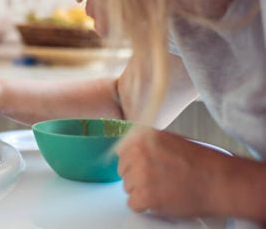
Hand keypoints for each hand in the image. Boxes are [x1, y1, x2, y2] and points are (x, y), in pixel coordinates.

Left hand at [116, 128, 232, 216]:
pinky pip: (133, 204)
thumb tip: (132, 153)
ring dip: (142, 191)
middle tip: (158, 180)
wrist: (220, 181)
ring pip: (128, 188)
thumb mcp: (170, 140)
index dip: (134, 161)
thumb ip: (148, 144)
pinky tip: (162, 199)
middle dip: (137, 176)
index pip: (122, 151)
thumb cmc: (202, 162)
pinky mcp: (144, 196)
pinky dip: (145, 206)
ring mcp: (139, 174)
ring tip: (164, 189)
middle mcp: (137, 153)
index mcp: (142, 136)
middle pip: (123, 170)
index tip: (144, 166)